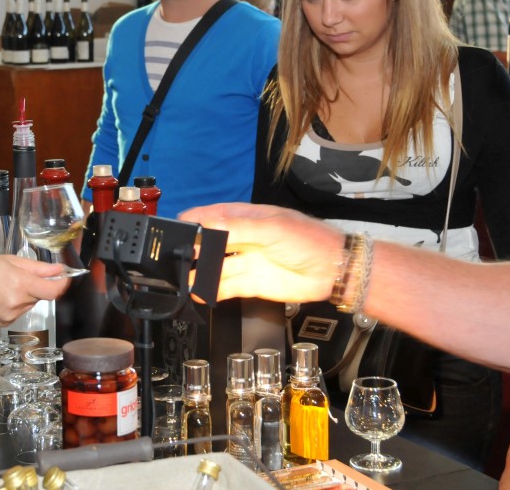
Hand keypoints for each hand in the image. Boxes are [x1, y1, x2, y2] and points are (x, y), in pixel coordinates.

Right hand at [0, 255, 70, 334]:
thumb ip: (36, 267)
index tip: (64, 276)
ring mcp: (12, 315)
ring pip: (30, 303)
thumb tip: (58, 269)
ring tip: (3, 284)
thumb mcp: (8, 260)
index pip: (54, 290)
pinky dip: (15, 302)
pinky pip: (19, 310)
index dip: (63, 283)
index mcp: (21, 284)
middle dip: (36, 284)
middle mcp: (19, 302)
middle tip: (18, 274)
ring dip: (25, 293)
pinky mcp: (5, 322)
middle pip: (41, 295)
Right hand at [179, 202, 343, 302]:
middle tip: (174, 259)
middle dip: (190, 249)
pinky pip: (224, 287)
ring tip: (181, 280)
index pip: (210, 217)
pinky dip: (210, 291)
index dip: (192, 223)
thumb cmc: (310, 240)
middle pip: (208, 243)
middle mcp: (241, 239)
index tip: (176, 231)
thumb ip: (239, 229)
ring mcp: (245, 261)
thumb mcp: (273, 228)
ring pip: (213, 267)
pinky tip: (199, 293)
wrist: (335, 270)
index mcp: (245, 218)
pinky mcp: (250, 283)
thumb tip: (208, 227)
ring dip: (197, 272)